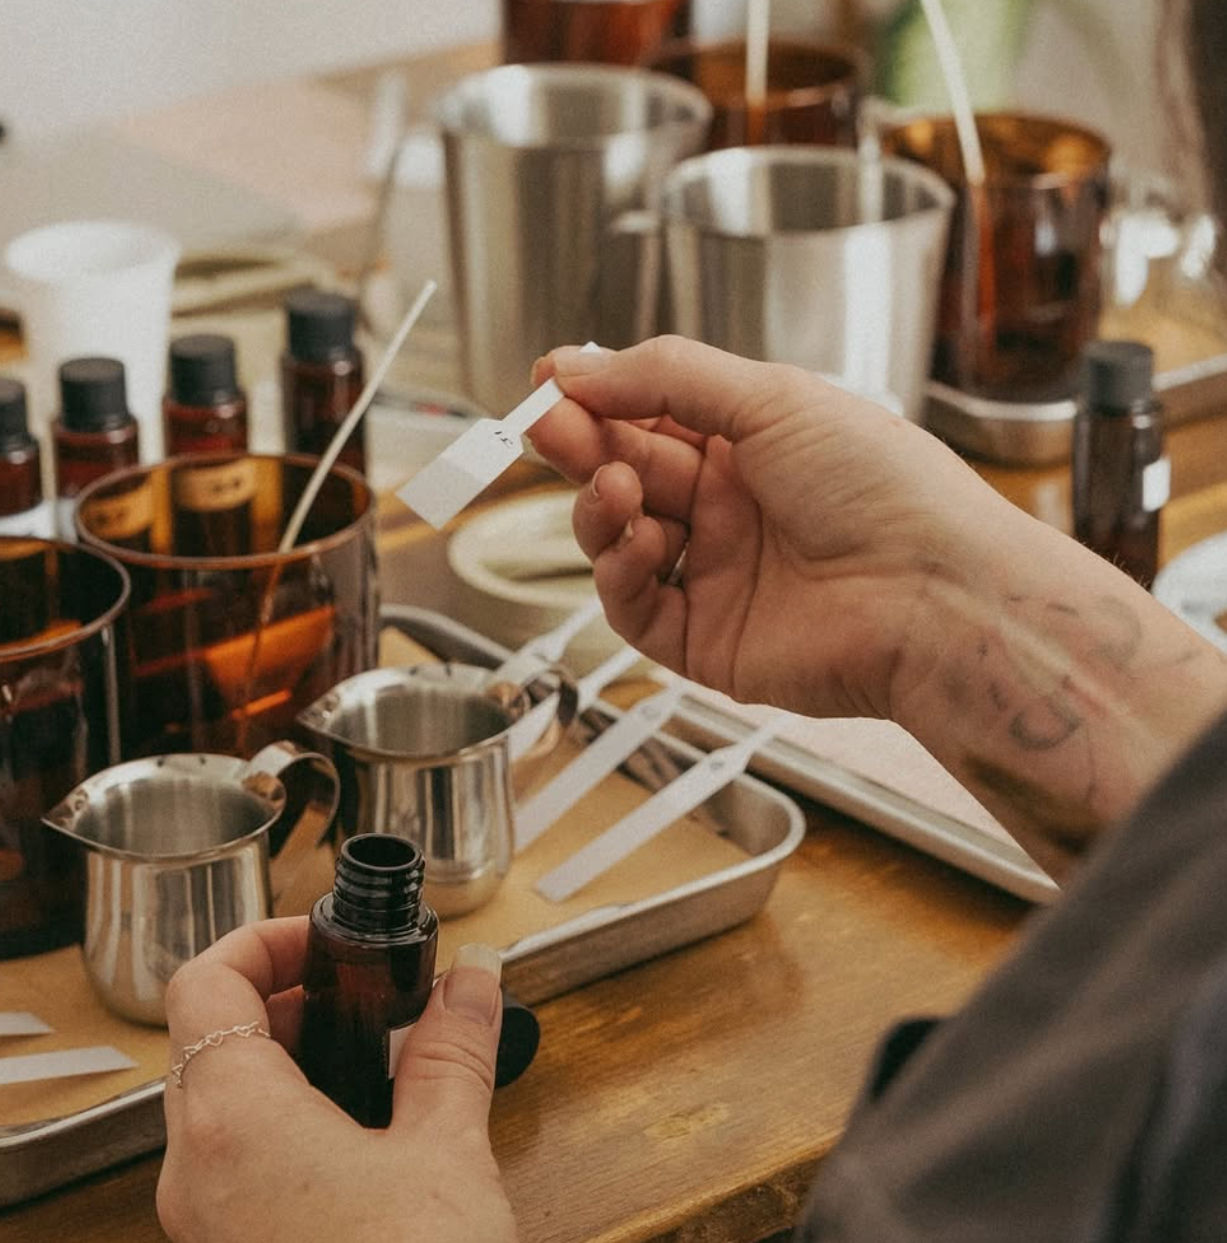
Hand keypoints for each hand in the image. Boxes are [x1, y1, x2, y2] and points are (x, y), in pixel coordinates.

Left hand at [157, 920, 516, 1242]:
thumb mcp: (447, 1154)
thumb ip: (455, 1051)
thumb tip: (473, 982)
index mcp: (234, 1123)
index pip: (204, 982)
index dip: (265, 939)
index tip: (326, 941)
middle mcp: (196, 1171)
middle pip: (204, 1035)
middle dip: (284, 995)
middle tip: (357, 992)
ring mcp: (203, 1220)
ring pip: (214, 1097)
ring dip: (284, 1055)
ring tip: (367, 1055)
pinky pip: (230, 1155)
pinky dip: (282, 1114)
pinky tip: (359, 1129)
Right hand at [529, 336, 1014, 718]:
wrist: (934, 595)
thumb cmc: (885, 488)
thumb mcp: (772, 397)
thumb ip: (667, 376)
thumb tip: (580, 364)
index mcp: (752, 445)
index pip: (650, 416)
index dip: (598, 400)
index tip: (550, 384)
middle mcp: (731, 509)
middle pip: (626, 473)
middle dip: (583, 447)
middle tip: (547, 427)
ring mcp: (718, 574)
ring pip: (621, 539)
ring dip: (601, 509)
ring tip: (616, 489)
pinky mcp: (706, 639)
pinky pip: (634, 606)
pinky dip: (620, 572)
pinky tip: (637, 544)